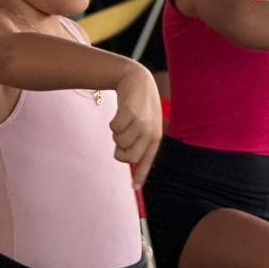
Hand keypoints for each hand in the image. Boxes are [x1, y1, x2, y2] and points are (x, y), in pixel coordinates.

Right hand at [109, 62, 162, 186]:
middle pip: (127, 157)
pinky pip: (114, 128)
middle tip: (120, 138)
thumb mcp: (145, 124)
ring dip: (116, 133)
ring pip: (118, 142)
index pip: (147, 161)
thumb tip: (127, 160)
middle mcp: (150, 133)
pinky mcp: (130, 113)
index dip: (140, 176)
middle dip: (119, 150)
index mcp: (155, 138)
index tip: (134, 188)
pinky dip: (113, 123)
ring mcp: (141, 123)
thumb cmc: (139, 106)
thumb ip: (139, 142)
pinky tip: (120, 113)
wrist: (137, 80)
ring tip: (123, 121)